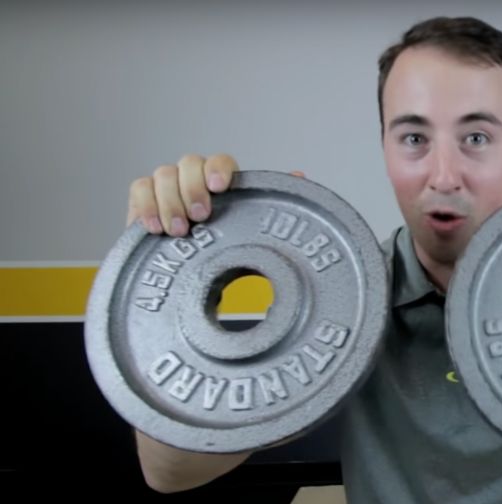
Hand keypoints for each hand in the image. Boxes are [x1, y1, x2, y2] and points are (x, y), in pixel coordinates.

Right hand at [127, 155, 307, 236]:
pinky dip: (145, 205)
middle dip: (192, 188)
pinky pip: (138, 189)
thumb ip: (270, 205)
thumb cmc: (223, 251)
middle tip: (199, 217)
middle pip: (188, 163)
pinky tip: (153, 228)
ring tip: (178, 230)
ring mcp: (167, 190)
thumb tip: (299, 176)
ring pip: (162, 174)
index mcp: (222, 184)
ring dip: (169, 201)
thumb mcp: (249, 232)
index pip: (220, 161)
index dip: (217, 169)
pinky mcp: (143, 203)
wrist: (188, 281)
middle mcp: (193, 181)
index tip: (219, 187)